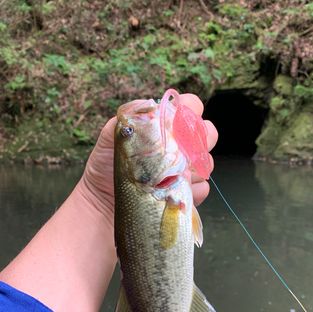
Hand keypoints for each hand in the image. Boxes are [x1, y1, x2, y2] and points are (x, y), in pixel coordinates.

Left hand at [79, 93, 217, 222]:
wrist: (104, 206)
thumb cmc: (104, 169)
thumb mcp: (111, 138)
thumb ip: (129, 117)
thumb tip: (152, 105)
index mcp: (163, 129)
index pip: (190, 108)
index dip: (191, 109)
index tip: (180, 120)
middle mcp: (178, 148)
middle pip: (207, 133)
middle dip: (200, 137)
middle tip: (182, 148)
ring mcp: (185, 172)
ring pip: (206, 161)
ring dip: (193, 167)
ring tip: (170, 176)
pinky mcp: (187, 195)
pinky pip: (202, 188)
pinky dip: (192, 191)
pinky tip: (172, 195)